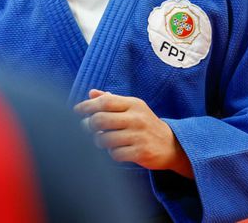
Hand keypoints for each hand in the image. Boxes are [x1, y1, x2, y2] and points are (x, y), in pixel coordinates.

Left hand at [73, 89, 193, 178]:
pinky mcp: (141, 152)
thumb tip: (91, 93)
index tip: (77, 111)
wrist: (171, 144)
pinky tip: (116, 150)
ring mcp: (139, 136)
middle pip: (100, 119)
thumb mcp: (133, 108)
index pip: (105, 101)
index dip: (87, 106)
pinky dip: (111, 153)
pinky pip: (115, 154)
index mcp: (133, 104)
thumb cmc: (145, 124)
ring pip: (105, 138)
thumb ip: (112, 100)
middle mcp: (136, 118)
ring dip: (98, 141)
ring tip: (101, 140)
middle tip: (87, 128)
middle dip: (88, 125)